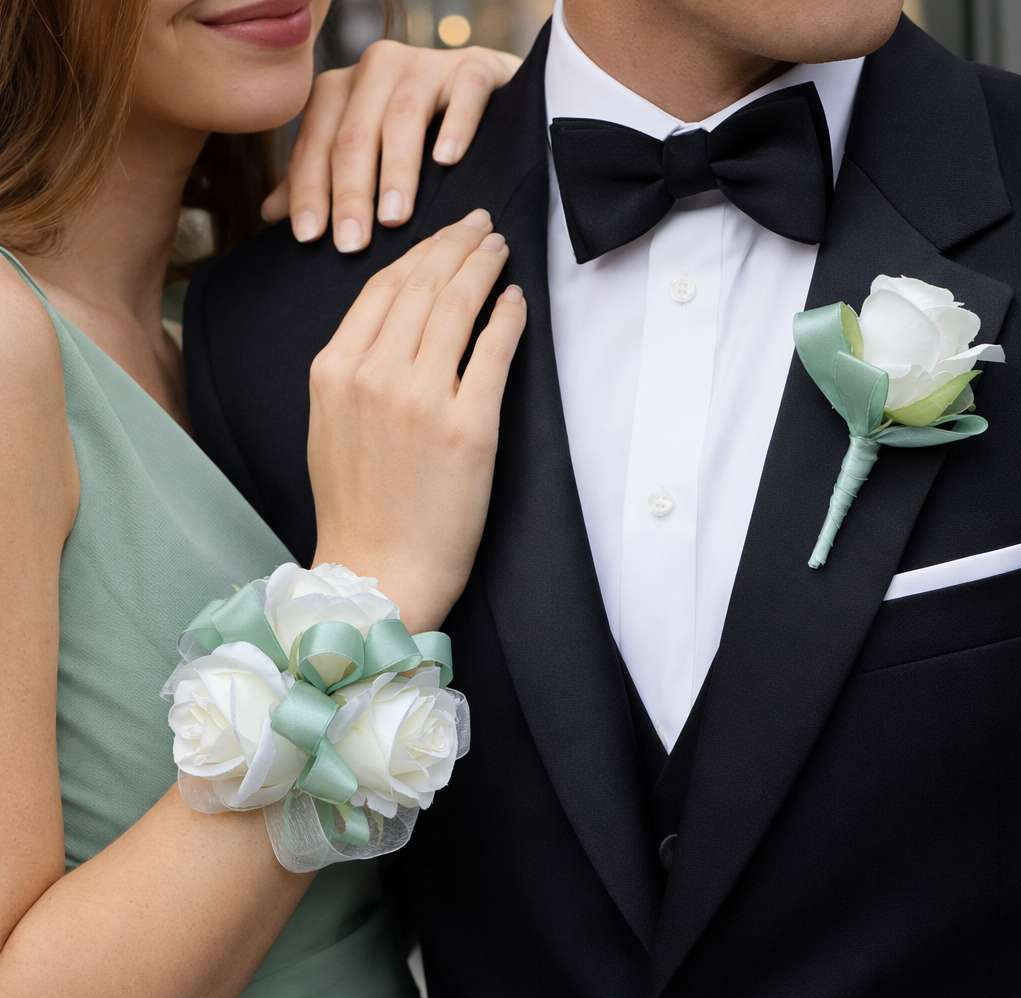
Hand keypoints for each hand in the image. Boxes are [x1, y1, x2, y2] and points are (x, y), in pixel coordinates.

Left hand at [262, 42, 520, 251]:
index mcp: (343, 91)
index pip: (316, 143)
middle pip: (354, 134)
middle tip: (352, 243)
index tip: (309, 238)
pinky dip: (455, 126)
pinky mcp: (476, 67)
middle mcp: (377, 70)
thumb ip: (321, 179)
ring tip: (395, 218)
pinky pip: (464, 92)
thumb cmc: (420, 138)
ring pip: (402, 116)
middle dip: (351, 193)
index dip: (309, 191)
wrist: (489, 96)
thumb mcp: (367, 157)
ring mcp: (427, 64)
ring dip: (396, 170)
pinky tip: (447, 161)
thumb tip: (271, 213)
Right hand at [307, 209, 526, 632]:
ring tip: (500, 250)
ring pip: (457, 306)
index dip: (419, 252)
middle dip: (457, 245)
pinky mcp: (469, 426)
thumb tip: (395, 324)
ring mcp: (421, 398)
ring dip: (484, 268)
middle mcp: (374, 374)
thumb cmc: (355, 507)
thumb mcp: (330, 426)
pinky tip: (516, 300)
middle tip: (482, 227)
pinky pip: (494, 351)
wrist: (378, 573)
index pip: (382, 288)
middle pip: (423, 285)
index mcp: (334, 370)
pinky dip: (508, 317)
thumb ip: (352, 369)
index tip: (443, 237)